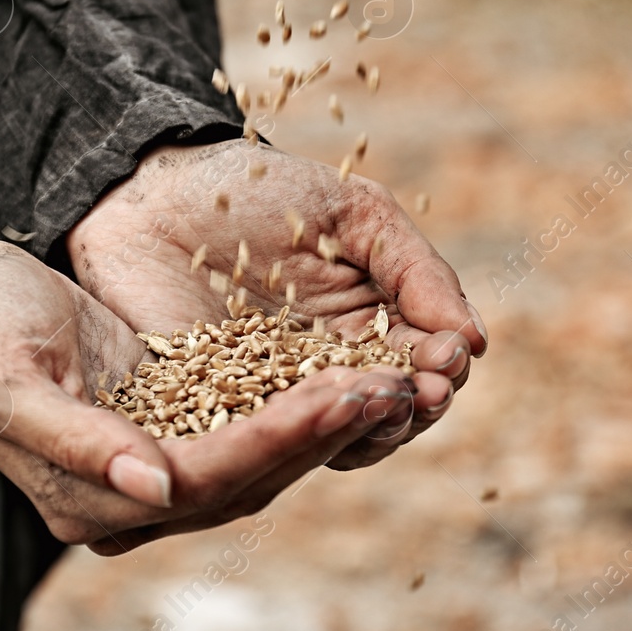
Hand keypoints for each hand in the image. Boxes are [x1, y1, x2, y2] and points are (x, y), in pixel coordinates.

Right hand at [0, 233, 414, 550]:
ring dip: (327, 426)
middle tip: (396, 389)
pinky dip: (303, 408)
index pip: (203, 481)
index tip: (338, 398)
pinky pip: (252, 432)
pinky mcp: (174, 432)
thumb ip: (72, 440)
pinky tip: (350, 375)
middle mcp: (128, 502)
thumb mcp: (6, 380)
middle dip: (322, 435)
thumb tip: (154, 489)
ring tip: (394, 383)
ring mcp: (154, 472)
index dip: (274, 443)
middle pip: (246, 481)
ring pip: (261, 464)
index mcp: (86, 501)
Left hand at [66, 142, 487, 470]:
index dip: (444, 367)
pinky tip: (312, 413)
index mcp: (372, 326)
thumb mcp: (353, 214)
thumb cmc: (260, 189)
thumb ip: (414, 270)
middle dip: (416, 405)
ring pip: (338, 437)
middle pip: (391, 412)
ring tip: (380, 405)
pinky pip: (266, 441)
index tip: (450, 355)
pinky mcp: (219, 413)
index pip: (427, 364)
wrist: (153, 190)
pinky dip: (297, 436)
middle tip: (426, 390)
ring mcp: (276, 396)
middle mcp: (330, 371)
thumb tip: (478, 339)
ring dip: (369, 428)